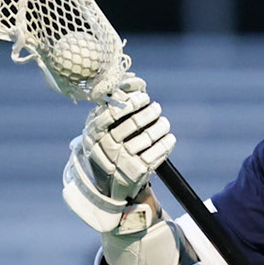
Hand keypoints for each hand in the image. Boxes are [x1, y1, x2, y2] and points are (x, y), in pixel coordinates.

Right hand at [81, 80, 173, 201]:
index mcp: (94, 132)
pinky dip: (167, 143)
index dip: (132, 102)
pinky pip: (157, 153)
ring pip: (148, 136)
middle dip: (150, 112)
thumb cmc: (109, 146)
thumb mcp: (102, 129)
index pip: (113, 112)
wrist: (110, 184)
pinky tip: (169, 138)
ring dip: (161, 126)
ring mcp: (121, 160)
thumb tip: (136, 81)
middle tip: (156, 108)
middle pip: (134, 123)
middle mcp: (105, 146)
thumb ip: (114, 105)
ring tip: (164, 122)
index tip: (144, 97)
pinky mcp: (137, 172)